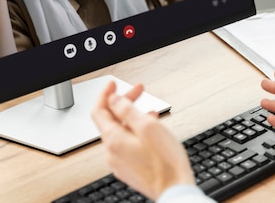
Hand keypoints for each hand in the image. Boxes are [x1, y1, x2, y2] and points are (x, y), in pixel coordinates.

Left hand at [92, 81, 194, 200]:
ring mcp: (120, 162)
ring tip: (150, 111)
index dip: (105, 94)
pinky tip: (151, 131)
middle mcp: (112, 152)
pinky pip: (127, 145)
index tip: (113, 84)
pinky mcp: (129, 169)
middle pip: (111, 120)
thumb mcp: (148, 127)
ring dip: (132, 118)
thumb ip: (127, 111)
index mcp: (113, 140)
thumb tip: (113, 100)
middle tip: (138, 91)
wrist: (175, 190)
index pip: (99, 111)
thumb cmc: (165, 162)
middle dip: (124, 103)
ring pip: (121, 132)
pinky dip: (135, 132)